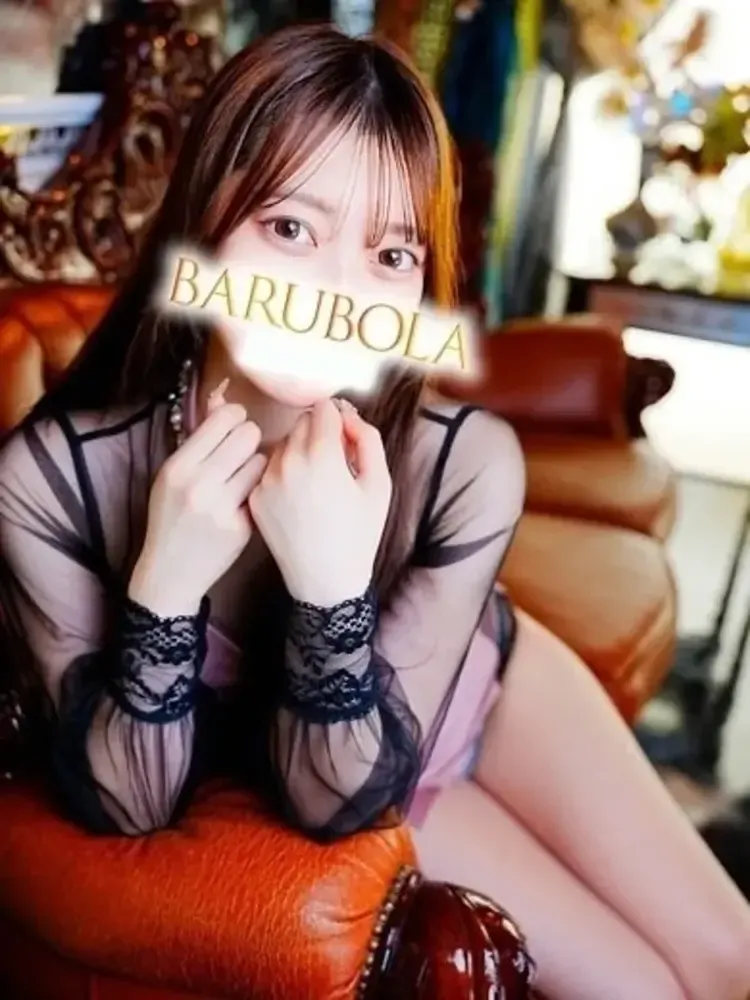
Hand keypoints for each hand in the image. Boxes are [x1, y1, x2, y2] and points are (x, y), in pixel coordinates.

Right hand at [129, 381, 267, 616]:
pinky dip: (256, 491)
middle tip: (242, 451)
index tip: (235, 427)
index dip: (236, 418)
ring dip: (256, 465)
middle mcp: (199, 484)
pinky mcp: (242, 526)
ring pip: (261, 461)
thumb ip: (199, 439)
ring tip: (243, 476)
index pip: (224, 419)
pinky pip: (262, 490)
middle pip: (248, 435)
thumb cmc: (171, 517)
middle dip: (250, 438)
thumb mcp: (172, 476)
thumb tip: (223, 398)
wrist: (170, 572)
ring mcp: (222, 507)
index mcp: (178, 466)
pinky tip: (244, 500)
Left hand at [249, 399, 391, 606]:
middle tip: (333, 464)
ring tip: (314, 484)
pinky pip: (269, 469)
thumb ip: (367, 439)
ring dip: (298, 452)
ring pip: (282, 444)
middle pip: (301, 422)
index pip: (323, 407)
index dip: (338, 419)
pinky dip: (283, 475)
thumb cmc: (360, 534)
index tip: (345, 437)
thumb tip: (347, 415)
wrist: (326, 581)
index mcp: (321, 455)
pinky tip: (297, 500)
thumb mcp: (380, 484)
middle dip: (318, 434)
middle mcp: (288, 461)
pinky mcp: (255, 497)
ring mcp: (266, 480)